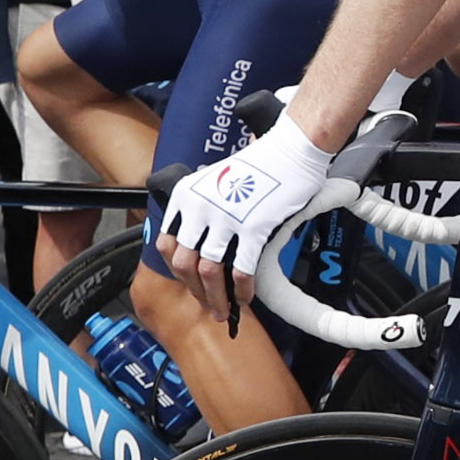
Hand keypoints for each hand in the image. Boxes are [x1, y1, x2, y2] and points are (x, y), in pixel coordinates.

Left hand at [155, 116, 336, 317]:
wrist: (291, 150)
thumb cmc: (262, 163)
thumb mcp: (216, 179)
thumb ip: (203, 205)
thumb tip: (204, 235)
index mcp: (185, 196)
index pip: (168, 245)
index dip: (178, 271)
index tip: (191, 282)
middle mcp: (198, 208)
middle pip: (183, 264)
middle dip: (194, 292)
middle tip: (207, 304)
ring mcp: (224, 219)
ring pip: (207, 272)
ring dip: (215, 298)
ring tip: (225, 310)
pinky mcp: (252, 228)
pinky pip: (240, 269)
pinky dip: (241, 290)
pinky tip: (246, 297)